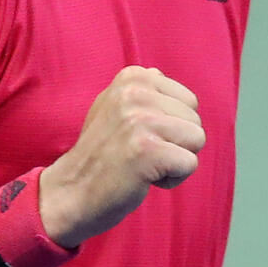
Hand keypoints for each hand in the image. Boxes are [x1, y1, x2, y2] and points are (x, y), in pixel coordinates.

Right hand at [38, 67, 204, 246]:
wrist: (70, 192)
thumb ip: (139, 91)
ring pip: (197, 140)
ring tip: (141, 164)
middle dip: (175, 144)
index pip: (189, 101)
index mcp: (133, 76)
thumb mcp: (112, 106)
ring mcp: (141, 119)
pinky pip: (190, 164)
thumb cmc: (99, 154)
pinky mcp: (147, 149)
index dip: (170, 127)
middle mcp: (136, 92)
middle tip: (139, 153)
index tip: (138, 137)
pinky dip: (172, 179)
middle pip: (195, 120)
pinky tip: (143, 178)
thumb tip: (160, 74)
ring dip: (174, 161)